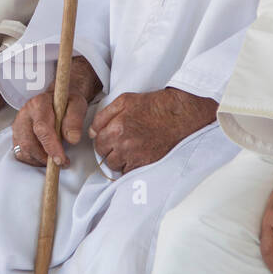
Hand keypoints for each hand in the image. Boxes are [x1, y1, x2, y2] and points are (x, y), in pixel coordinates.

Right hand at [10, 56, 100, 168]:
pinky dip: (34, 160)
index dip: (51, 146)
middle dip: (45, 158)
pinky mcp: (16, 135)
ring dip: (40, 160)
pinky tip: (45, 157)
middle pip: (29, 142)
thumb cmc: (66, 103)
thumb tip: (72, 139)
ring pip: (23, 150)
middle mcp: (24, 114)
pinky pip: (21, 153)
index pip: (42, 128)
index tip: (61, 160)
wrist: (56, 99)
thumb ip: (75, 120)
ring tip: (55, 159)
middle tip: (62, 162)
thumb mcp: (77, 105)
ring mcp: (18, 125)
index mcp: (39, 104)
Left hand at [89, 88, 216, 175]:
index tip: (109, 137)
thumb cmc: (154, 105)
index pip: (97, 142)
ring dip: (119, 160)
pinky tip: (138, 156)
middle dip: (109, 151)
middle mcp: (124, 145)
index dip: (102, 139)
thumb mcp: (125, 100)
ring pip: (116, 167)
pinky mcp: (147, 165)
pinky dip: (131, 167)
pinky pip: (129, 173)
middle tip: (120, 143)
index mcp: (117, 128)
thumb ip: (103, 116)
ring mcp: (136, 157)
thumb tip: (91, 132)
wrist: (181, 115)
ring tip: (129, 150)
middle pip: (105, 157)